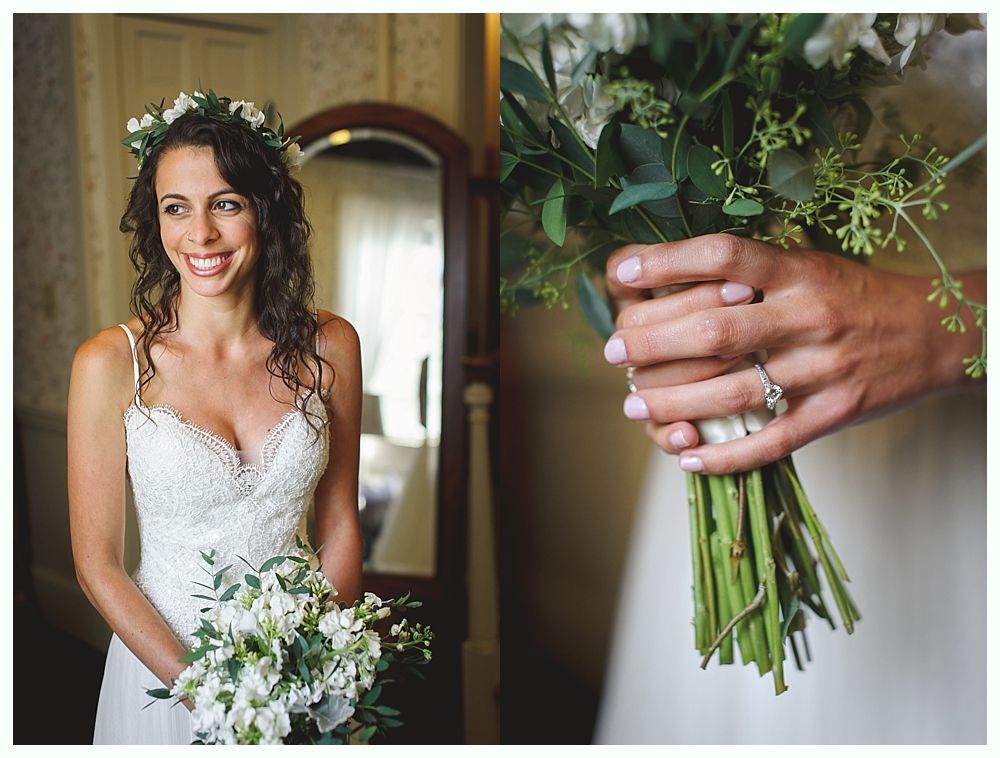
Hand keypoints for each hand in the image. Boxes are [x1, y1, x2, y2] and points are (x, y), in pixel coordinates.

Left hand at [603, 234, 983, 473]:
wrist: (938, 332)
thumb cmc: (855, 296)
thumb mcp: (808, 264)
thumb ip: (750, 270)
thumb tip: (671, 275)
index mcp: (797, 272)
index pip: (722, 256)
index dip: (666, 261)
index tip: (622, 270)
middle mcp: (806, 317)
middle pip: (712, 329)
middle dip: (650, 342)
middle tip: (613, 351)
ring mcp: (819, 370)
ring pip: (729, 393)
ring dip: (671, 403)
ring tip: (634, 404)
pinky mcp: (832, 414)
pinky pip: (769, 442)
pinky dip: (722, 455)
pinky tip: (686, 457)